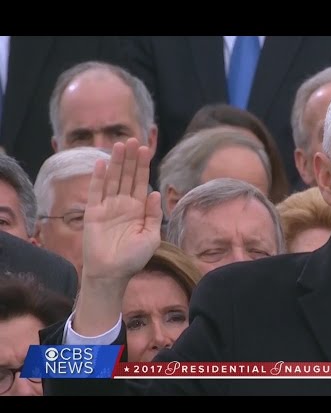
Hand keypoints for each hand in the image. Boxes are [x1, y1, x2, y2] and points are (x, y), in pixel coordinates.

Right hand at [82, 138, 161, 281]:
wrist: (112, 273)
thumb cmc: (134, 258)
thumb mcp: (151, 237)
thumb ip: (153, 215)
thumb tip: (155, 192)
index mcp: (139, 210)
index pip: (141, 182)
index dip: (143, 166)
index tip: (145, 149)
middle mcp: (123, 205)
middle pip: (127, 176)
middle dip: (130, 159)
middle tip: (133, 139)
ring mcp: (108, 207)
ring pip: (113, 180)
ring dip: (116, 163)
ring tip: (120, 145)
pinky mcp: (94, 213)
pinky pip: (96, 192)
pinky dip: (99, 178)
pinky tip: (102, 163)